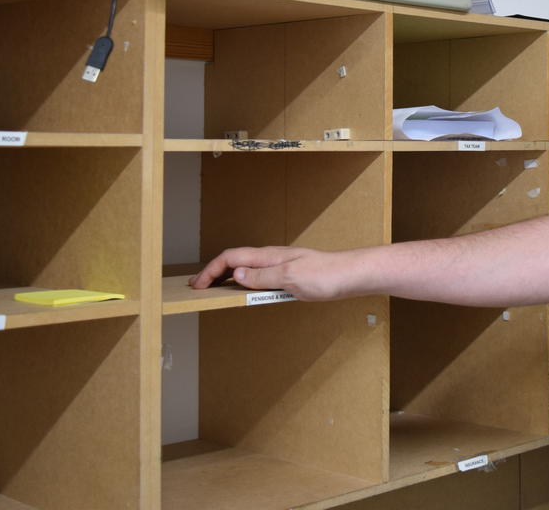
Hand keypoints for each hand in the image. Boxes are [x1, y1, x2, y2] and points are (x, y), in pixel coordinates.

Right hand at [188, 246, 348, 300]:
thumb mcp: (290, 278)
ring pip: (246, 268)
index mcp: (268, 256)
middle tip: (198, 288)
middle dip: (214, 273)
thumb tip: (235, 274)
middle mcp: (272, 258)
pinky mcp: (289, 274)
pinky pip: (259, 276)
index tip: (197, 285)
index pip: (231, 258)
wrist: (351, 275)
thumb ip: (262, 276)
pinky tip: (246, 291)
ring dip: (228, 278)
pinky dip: (245, 283)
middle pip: (235, 261)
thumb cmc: (325, 275)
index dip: (211, 270)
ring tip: (214, 290)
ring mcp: (280, 265)